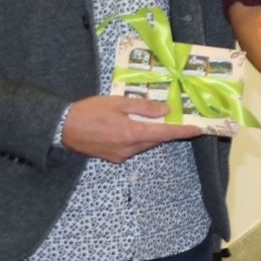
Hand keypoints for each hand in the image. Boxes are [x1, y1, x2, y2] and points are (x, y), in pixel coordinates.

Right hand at [61, 94, 203, 162]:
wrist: (62, 128)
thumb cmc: (89, 111)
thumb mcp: (117, 102)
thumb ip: (143, 107)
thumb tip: (165, 112)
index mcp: (132, 133)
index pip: (165, 134)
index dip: (183, 132)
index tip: (198, 130)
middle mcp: (129, 148)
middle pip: (155, 140)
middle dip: (165, 130)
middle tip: (172, 117)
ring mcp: (121, 155)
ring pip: (144, 144)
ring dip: (149, 134)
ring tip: (147, 120)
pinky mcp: (114, 158)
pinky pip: (133, 148)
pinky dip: (136, 138)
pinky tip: (129, 127)